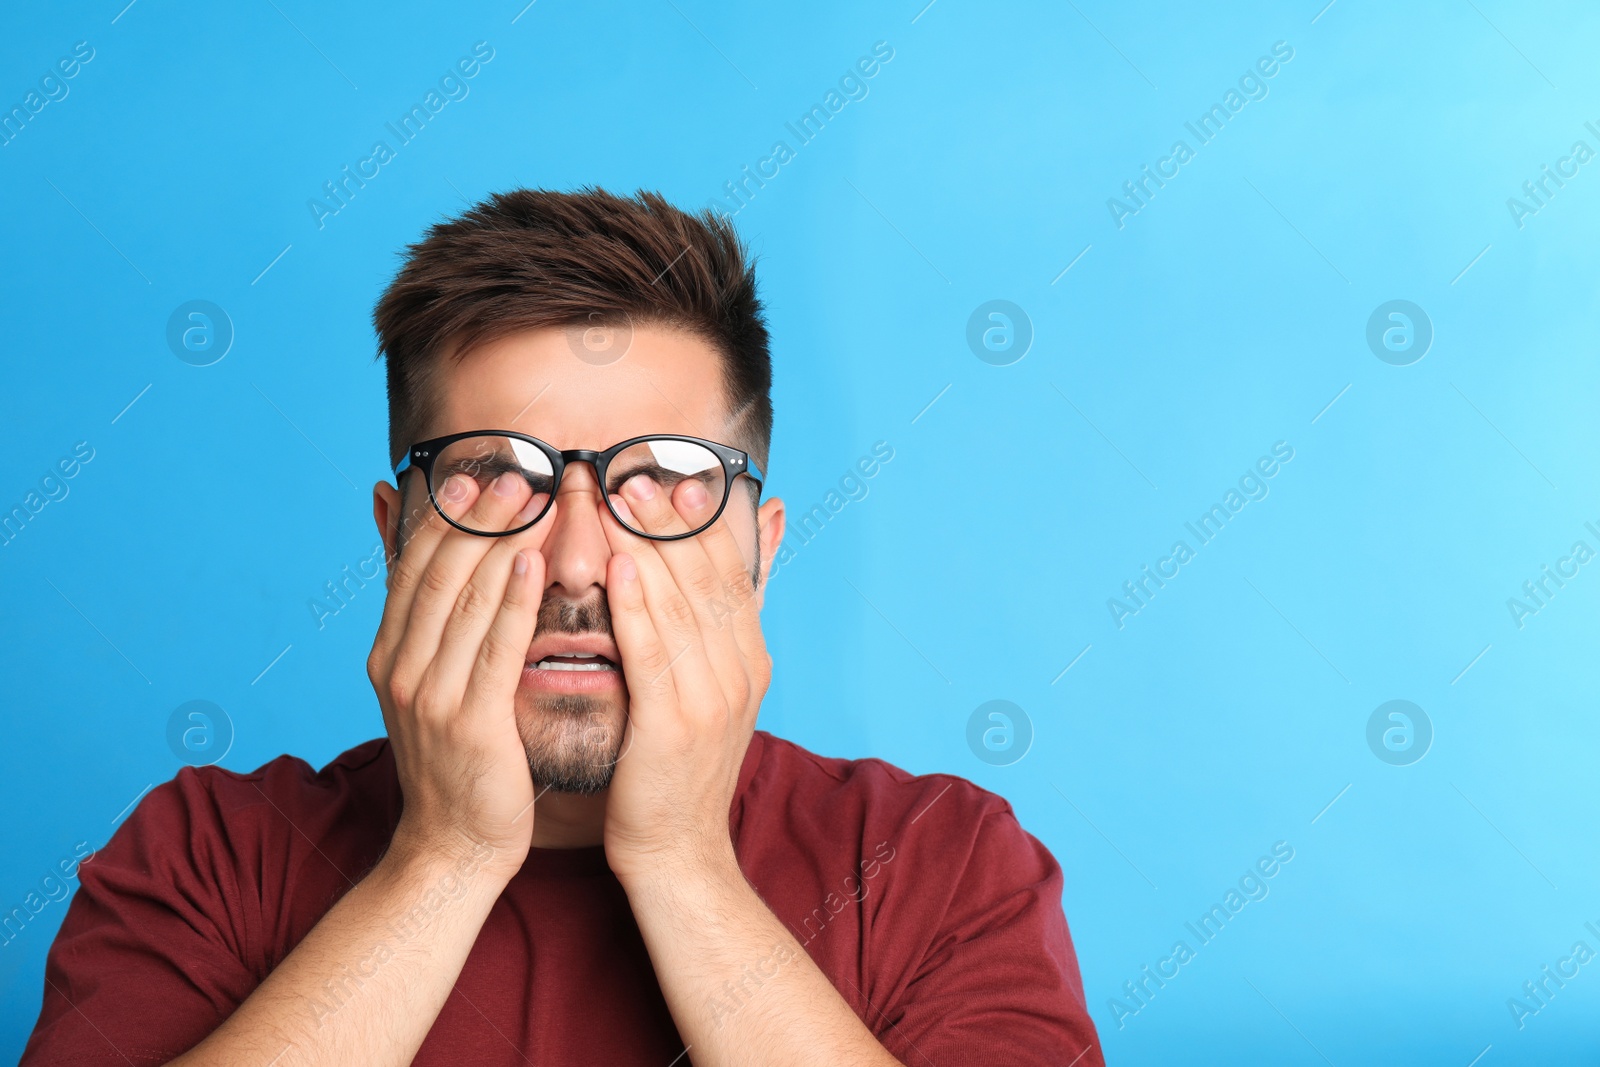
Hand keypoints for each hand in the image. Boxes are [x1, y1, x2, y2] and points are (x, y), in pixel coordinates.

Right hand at [367, 471, 554, 879]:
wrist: (454, 845)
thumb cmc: (457, 756)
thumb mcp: (428, 677)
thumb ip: (425, 610)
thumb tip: (393, 526)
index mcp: (391, 651)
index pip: (414, 565)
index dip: (445, 515)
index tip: (475, 470)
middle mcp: (401, 667)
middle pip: (439, 573)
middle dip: (478, 517)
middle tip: (514, 469)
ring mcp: (430, 696)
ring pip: (467, 602)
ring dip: (501, 544)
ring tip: (533, 496)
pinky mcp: (468, 723)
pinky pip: (494, 650)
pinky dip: (513, 603)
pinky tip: (534, 565)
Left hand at [598, 476, 770, 882]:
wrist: (678, 854)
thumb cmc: (679, 767)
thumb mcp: (714, 687)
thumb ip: (722, 620)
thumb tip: (757, 547)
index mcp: (751, 657)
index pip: (730, 569)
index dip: (702, 518)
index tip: (671, 470)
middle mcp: (741, 671)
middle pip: (708, 576)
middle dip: (671, 518)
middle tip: (637, 465)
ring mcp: (713, 698)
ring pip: (682, 604)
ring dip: (649, 544)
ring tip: (619, 495)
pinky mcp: (675, 726)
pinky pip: (655, 653)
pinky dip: (639, 605)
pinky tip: (619, 566)